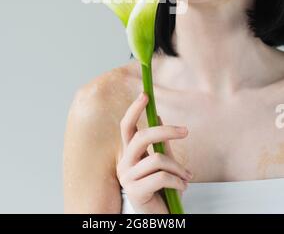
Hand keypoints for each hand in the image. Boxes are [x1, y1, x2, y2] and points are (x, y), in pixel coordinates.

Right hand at [116, 92, 191, 213]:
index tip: (145, 95)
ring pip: (157, 159)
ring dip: (179, 168)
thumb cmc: (161, 190)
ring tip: (187, 177)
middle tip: (185, 131)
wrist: (159, 217)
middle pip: (142, 137)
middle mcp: (124, 163)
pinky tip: (183, 187)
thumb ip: (160, 143)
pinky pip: (162, 177)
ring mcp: (127, 177)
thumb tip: (157, 116)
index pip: (126, 127)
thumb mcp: (163, 163)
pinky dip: (178, 181)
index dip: (134, 110)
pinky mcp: (136, 192)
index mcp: (129, 153)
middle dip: (166, 131)